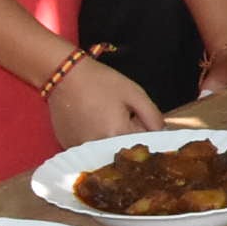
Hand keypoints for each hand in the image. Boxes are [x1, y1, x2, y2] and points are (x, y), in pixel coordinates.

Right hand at [44, 56, 162, 146]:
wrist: (64, 75)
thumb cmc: (101, 81)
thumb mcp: (135, 94)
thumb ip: (152, 116)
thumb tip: (162, 133)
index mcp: (117, 134)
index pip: (143, 143)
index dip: (144, 129)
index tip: (139, 118)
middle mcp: (98, 147)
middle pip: (124, 149)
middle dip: (128, 136)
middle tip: (120, 115)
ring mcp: (80, 148)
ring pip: (106, 150)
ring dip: (111, 139)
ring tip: (103, 116)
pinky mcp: (68, 145)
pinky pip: (89, 149)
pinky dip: (95, 139)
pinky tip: (91, 122)